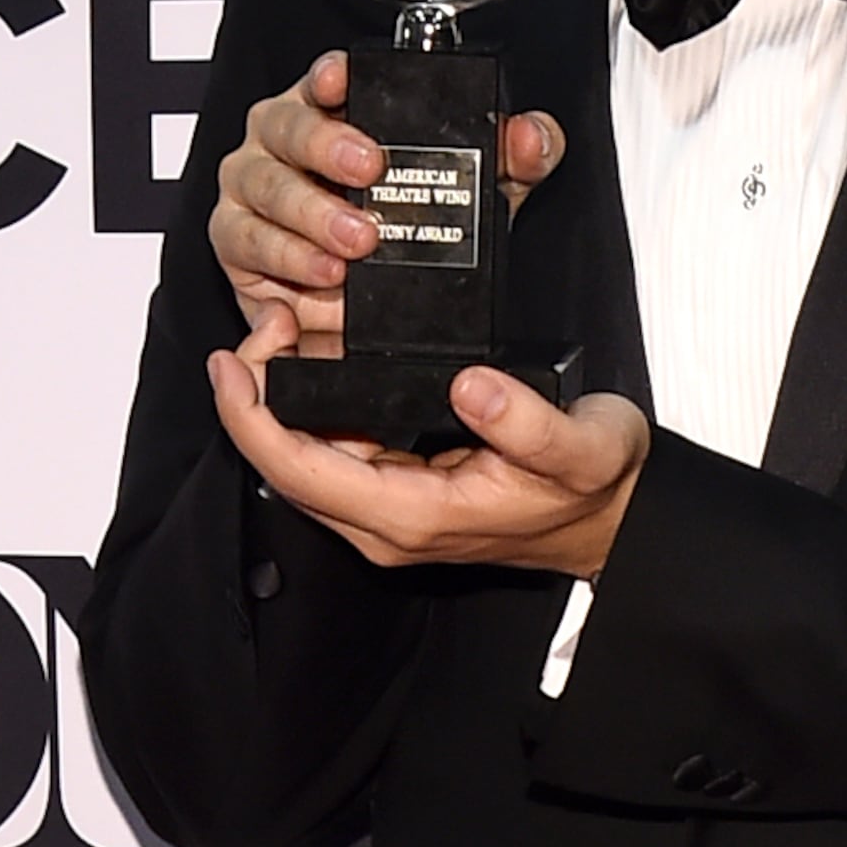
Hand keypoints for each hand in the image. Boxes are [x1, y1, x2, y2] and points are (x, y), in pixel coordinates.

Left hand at [209, 340, 649, 579]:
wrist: (614, 518)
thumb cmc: (595, 486)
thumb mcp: (582, 446)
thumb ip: (527, 422)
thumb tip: (469, 387)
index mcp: (414, 516)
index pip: (300, 471)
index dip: (252, 418)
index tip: (231, 362)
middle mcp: (387, 523)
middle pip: (286, 466)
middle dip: (256, 397)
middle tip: (267, 323)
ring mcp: (390, 510)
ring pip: (304, 458)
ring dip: (281, 398)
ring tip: (286, 328)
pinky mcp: (398, 490)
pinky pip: (333, 451)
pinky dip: (313, 404)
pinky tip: (317, 358)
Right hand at [214, 47, 566, 367]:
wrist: (358, 297)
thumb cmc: (403, 223)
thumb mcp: (471, 189)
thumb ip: (512, 159)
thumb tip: (531, 137)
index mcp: (330, 108)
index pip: (326, 77)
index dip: (331, 75)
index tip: (342, 80)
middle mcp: (281, 140)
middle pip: (286, 127)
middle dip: (324, 150)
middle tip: (368, 177)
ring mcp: (253, 188)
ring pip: (265, 190)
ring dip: (308, 220)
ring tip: (350, 251)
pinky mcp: (237, 242)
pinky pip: (250, 251)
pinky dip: (287, 270)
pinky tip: (322, 284)